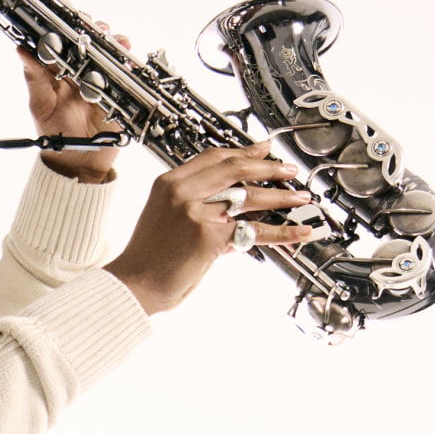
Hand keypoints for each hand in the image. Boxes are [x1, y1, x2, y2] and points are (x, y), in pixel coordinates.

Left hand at [19, 21, 130, 183]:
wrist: (78, 162)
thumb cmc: (55, 133)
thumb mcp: (41, 104)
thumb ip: (34, 77)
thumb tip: (21, 50)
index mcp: (59, 72)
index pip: (62, 41)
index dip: (65, 26)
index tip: (67, 15)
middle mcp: (80, 72)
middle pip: (89, 43)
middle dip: (93, 30)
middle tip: (95, 26)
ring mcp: (100, 82)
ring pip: (109, 55)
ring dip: (113, 43)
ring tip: (115, 39)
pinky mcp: (117, 94)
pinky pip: (125, 75)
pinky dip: (128, 65)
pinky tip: (127, 59)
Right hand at [104, 143, 313, 314]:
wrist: (134, 282)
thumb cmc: (149, 255)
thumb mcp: (166, 215)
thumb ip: (196, 202)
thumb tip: (234, 199)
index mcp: (168, 182)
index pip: (213, 156)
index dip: (243, 152)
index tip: (263, 151)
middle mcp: (182, 191)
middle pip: (235, 168)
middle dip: (268, 168)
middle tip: (288, 170)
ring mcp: (195, 212)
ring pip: (249, 196)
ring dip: (281, 196)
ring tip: (300, 198)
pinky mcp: (209, 236)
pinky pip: (254, 231)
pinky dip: (282, 232)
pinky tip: (299, 232)